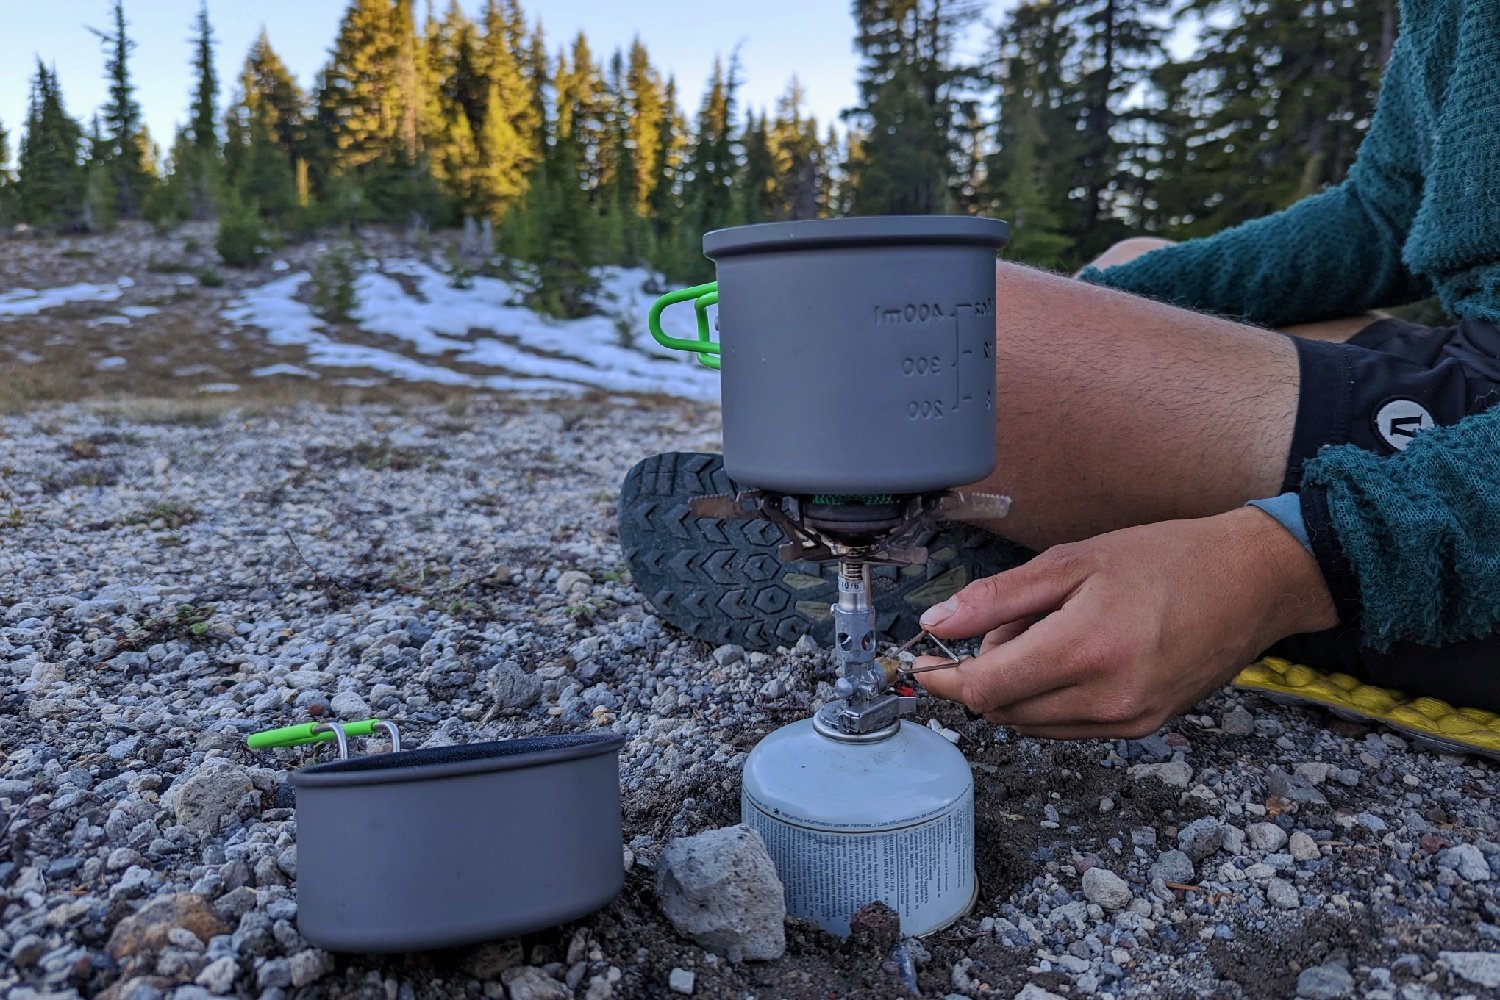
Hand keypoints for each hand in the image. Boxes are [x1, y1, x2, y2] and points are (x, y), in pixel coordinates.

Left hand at [912, 507, 1336, 738]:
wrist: (1252, 582)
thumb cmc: (1164, 560)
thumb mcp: (1071, 561)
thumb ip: (997, 599)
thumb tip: (934, 624)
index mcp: (1085, 649)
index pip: (985, 689)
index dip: (944, 679)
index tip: (921, 665)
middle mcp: (1108, 697)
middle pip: (1004, 711)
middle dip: (986, 673)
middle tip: (1011, 621)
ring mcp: (1129, 720)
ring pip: (1032, 724)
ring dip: (1017, 688)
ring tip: (1051, 631)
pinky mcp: (1143, 727)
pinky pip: (1068, 726)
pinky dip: (1049, 698)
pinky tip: (1073, 654)